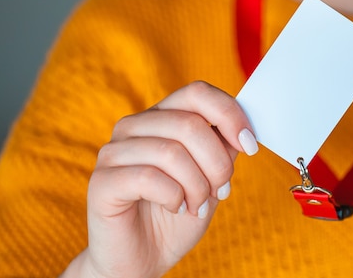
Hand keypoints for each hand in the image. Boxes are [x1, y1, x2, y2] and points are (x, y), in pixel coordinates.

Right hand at [61, 81, 258, 277]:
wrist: (142, 259)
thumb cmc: (177, 214)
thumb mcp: (211, 177)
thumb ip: (223, 148)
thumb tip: (243, 128)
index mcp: (161, 117)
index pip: (197, 93)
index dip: (229, 114)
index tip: (250, 144)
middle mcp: (134, 126)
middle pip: (190, 124)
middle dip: (217, 163)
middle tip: (220, 190)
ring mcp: (114, 151)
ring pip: (172, 152)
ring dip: (197, 186)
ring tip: (197, 205)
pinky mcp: (101, 181)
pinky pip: (149, 178)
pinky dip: (174, 197)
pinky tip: (175, 207)